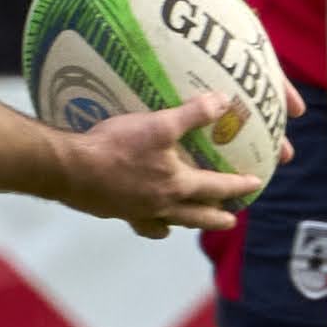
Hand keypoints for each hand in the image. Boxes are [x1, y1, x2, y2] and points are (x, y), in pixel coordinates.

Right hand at [57, 94, 262, 236]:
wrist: (71, 169)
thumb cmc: (115, 147)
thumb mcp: (157, 125)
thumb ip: (192, 115)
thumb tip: (223, 101)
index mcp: (176, 185)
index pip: (216, 187)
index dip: (238, 185)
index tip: (256, 183)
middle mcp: (162, 205)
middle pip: (198, 215)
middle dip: (217, 216)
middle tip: (232, 219)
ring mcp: (139, 212)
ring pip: (172, 223)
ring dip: (188, 221)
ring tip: (192, 220)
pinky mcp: (117, 213)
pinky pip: (142, 225)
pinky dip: (153, 225)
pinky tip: (152, 220)